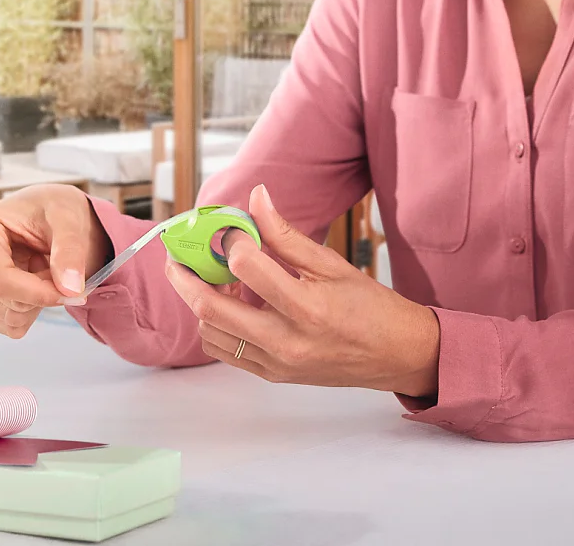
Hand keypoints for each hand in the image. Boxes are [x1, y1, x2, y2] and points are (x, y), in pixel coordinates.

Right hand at [0, 184, 112, 339]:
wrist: (46, 217)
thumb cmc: (52, 210)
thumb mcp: (69, 217)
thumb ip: (70, 250)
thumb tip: (71, 289)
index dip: (38, 293)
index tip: (72, 291)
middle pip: (5, 302)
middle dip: (42, 292)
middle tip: (53, 263)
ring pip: (9, 318)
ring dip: (37, 301)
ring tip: (40, 267)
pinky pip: (9, 326)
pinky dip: (30, 310)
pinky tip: (30, 281)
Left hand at [165, 184, 439, 397]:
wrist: (395, 354)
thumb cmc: (370, 306)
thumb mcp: (332, 263)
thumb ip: (286, 235)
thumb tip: (256, 199)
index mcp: (306, 307)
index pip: (247, 268)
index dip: (231, 240)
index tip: (230, 227)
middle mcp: (286, 341)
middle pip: (211, 309)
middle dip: (186, 278)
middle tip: (178, 256)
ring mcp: (276, 363)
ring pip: (211, 333)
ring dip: (201, 302)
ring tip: (212, 279)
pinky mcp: (272, 374)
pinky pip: (226, 352)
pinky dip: (216, 326)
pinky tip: (230, 304)